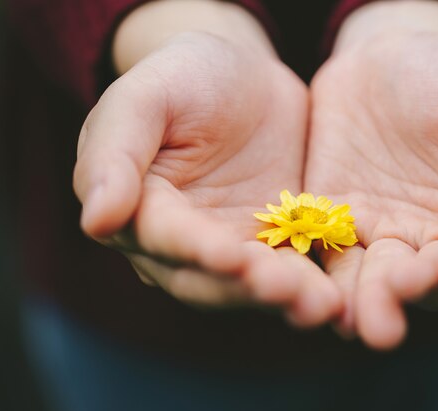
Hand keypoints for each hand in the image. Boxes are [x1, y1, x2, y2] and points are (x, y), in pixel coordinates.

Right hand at [73, 31, 341, 325]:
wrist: (244, 80)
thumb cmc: (185, 78)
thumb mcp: (145, 96)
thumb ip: (114, 150)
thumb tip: (96, 219)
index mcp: (141, 210)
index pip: (164, 238)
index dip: (194, 250)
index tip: (227, 256)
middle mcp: (182, 244)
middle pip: (210, 279)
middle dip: (248, 288)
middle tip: (288, 291)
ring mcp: (232, 248)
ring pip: (255, 285)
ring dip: (287, 298)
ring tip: (323, 305)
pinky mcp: (275, 245)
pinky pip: (294, 269)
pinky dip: (315, 284)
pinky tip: (341, 295)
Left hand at [306, 27, 437, 346]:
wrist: (386, 60)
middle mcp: (432, 237)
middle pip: (426, 279)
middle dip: (411, 291)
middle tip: (397, 298)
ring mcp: (380, 233)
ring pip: (374, 278)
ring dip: (365, 301)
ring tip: (355, 321)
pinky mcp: (334, 224)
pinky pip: (328, 255)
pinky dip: (324, 280)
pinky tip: (316, 298)